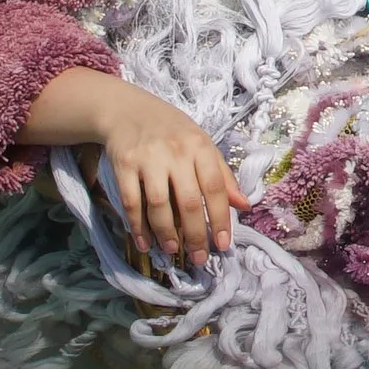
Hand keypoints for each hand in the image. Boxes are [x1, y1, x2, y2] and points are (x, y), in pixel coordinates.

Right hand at [20, 67, 249, 265]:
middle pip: (188, 201)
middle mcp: (176, 151)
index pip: (215, 187)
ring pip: (159, 205)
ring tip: (173, 251)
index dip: (220, 219)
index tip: (222, 245)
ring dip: (166, 233)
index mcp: (199, 146)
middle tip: (199, 258)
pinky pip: (131, 202)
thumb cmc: (171, 132)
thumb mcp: (201, 145)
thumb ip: (222, 175)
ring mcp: (148, 158)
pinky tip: (144, 243)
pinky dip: (137, 227)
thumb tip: (244, 205)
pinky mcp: (124, 165)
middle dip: (195, 235)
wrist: (127, 110)